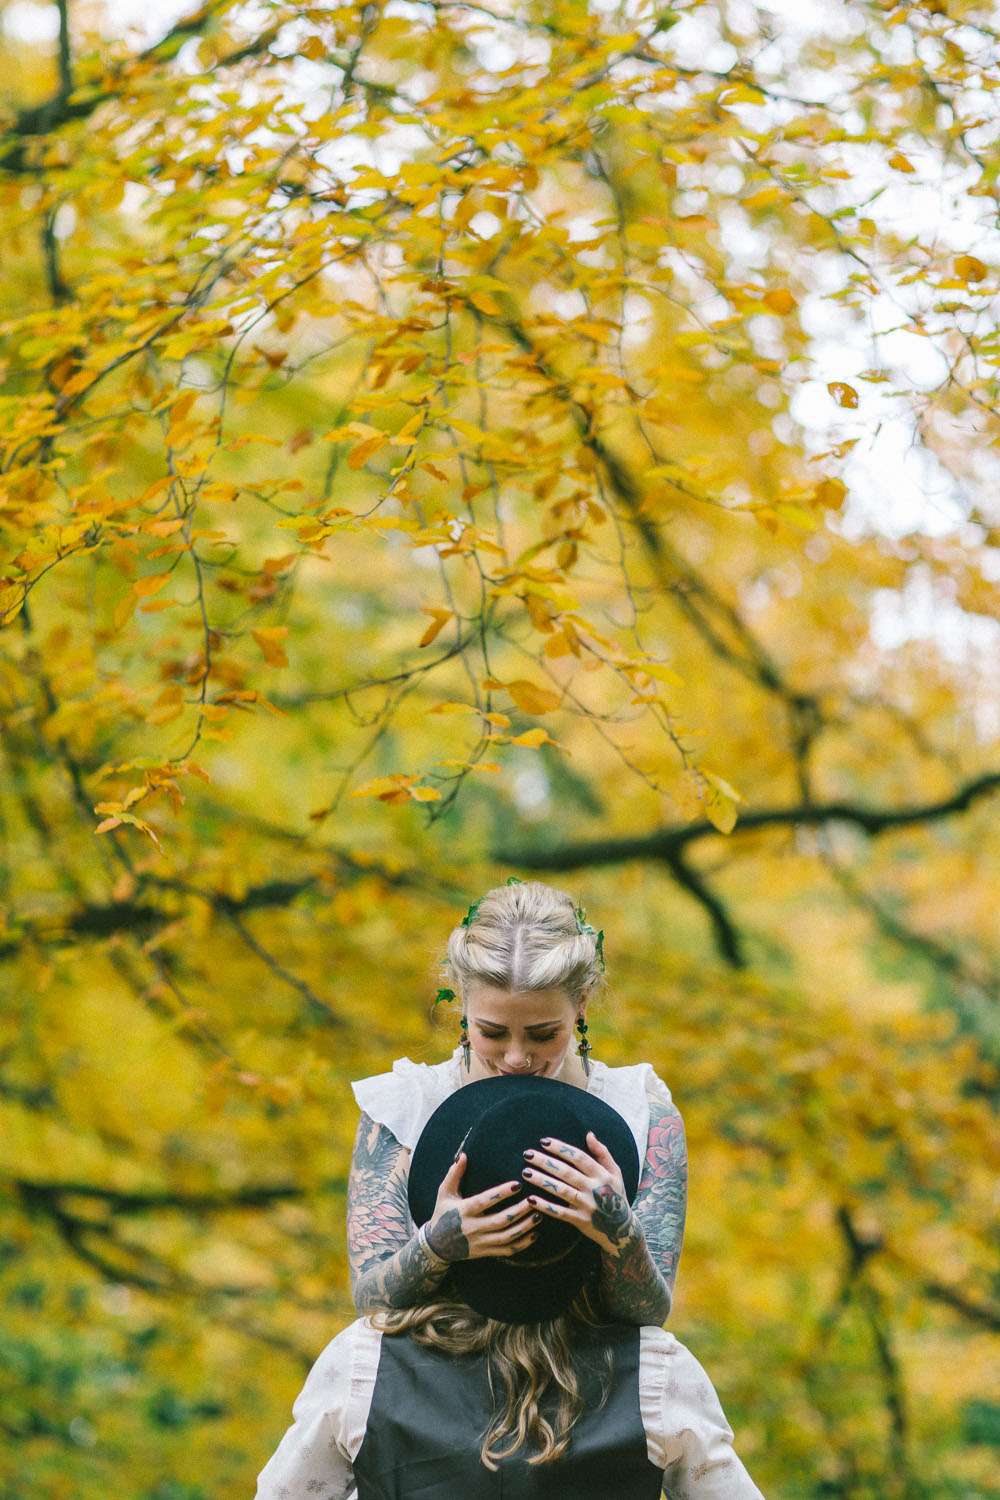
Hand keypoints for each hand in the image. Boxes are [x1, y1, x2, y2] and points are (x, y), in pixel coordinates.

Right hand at [423, 1152, 541, 1261]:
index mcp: (464, 1211)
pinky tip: (534, 1234)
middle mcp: (473, 1228)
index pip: (484, 1202)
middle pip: (499, 1221)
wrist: (437, 1245)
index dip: (501, 1194)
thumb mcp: (444, 1193)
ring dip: (524, 1227)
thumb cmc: (442, 1213)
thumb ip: (454, 1174)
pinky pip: (507, 1251)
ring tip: (539, 1215)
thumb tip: (464, 1155)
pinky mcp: (486, 1252)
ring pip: (506, 1237)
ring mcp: (480, 1242)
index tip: (517, 1184)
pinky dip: (522, 1244)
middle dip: (519, 1211)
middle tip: (534, 1200)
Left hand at [521, 1131, 633, 1255]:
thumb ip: (603, 1152)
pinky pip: (560, 1213)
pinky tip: (530, 1199)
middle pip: (566, 1172)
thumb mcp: (615, 1172)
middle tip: (527, 1154)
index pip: (579, 1157)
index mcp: (602, 1174)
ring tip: (526, 1172)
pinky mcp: (580, 1220)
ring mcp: (586, 1205)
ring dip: (542, 1181)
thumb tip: (589, 1134)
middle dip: (546, 1162)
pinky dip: (545, 1206)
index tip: (544, 1141)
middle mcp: (594, 1189)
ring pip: (561, 1191)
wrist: (622, 1229)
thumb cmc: (616, 1195)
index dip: (561, 1148)